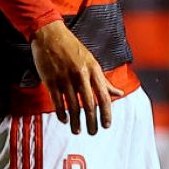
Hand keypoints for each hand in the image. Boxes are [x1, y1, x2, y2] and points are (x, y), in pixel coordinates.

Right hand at [31, 20, 124, 134]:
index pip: (104, 96)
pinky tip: (64, 120)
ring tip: (78, 131)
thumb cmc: (73, 49)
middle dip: (92, 122)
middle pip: (89, 104)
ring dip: (76, 121)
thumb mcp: (92, 61)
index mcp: (93, 69)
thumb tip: (119, 93)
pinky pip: (57, 102)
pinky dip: (61, 114)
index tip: (107, 125)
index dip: (107, 113)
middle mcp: (81, 74)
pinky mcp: (51, 80)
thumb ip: (104, 80)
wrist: (50, 35)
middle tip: (93, 133)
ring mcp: (65, 78)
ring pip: (73, 106)